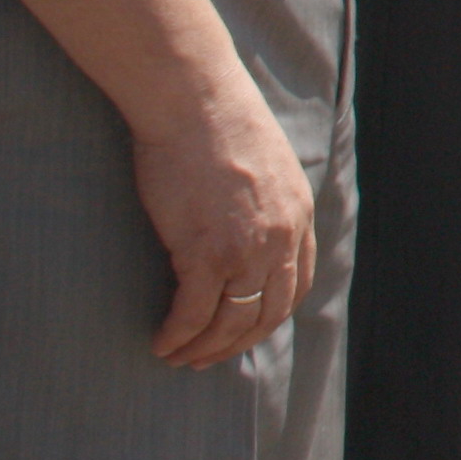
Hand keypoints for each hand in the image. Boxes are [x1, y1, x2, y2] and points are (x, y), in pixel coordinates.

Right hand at [137, 79, 319, 368]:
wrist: (194, 100)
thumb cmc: (216, 122)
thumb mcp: (263, 163)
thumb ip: (264, 199)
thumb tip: (244, 219)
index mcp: (298, 214)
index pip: (295, 283)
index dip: (269, 314)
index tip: (244, 328)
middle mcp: (281, 238)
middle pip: (268, 312)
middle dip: (237, 342)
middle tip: (208, 358)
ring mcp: (246, 249)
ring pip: (230, 321)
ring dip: (204, 348)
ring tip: (179, 357)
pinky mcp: (206, 253)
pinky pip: (193, 313)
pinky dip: (178, 335)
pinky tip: (162, 342)